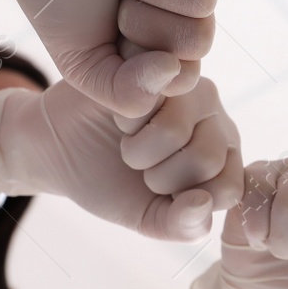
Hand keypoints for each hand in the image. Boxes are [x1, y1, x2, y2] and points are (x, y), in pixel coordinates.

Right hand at [0, 0, 214, 116]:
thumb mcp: (81, 63)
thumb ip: (124, 93)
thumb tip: (173, 71)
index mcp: (162, 45)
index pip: (184, 77)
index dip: (143, 64)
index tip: (109, 39)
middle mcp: (183, 10)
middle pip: (198, 40)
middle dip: (142, 23)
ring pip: (205, 0)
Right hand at [0, 77, 241, 241]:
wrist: (59, 145)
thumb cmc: (109, 181)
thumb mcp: (146, 218)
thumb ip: (179, 225)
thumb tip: (202, 204)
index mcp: (223, 161)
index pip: (228, 189)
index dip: (185, 201)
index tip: (158, 193)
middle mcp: (215, 120)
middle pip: (206, 159)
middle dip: (157, 176)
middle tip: (136, 163)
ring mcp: (190, 88)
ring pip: (175, 131)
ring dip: (136, 149)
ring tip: (127, 137)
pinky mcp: (157, 63)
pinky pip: (147, 101)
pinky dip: (125, 119)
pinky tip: (118, 112)